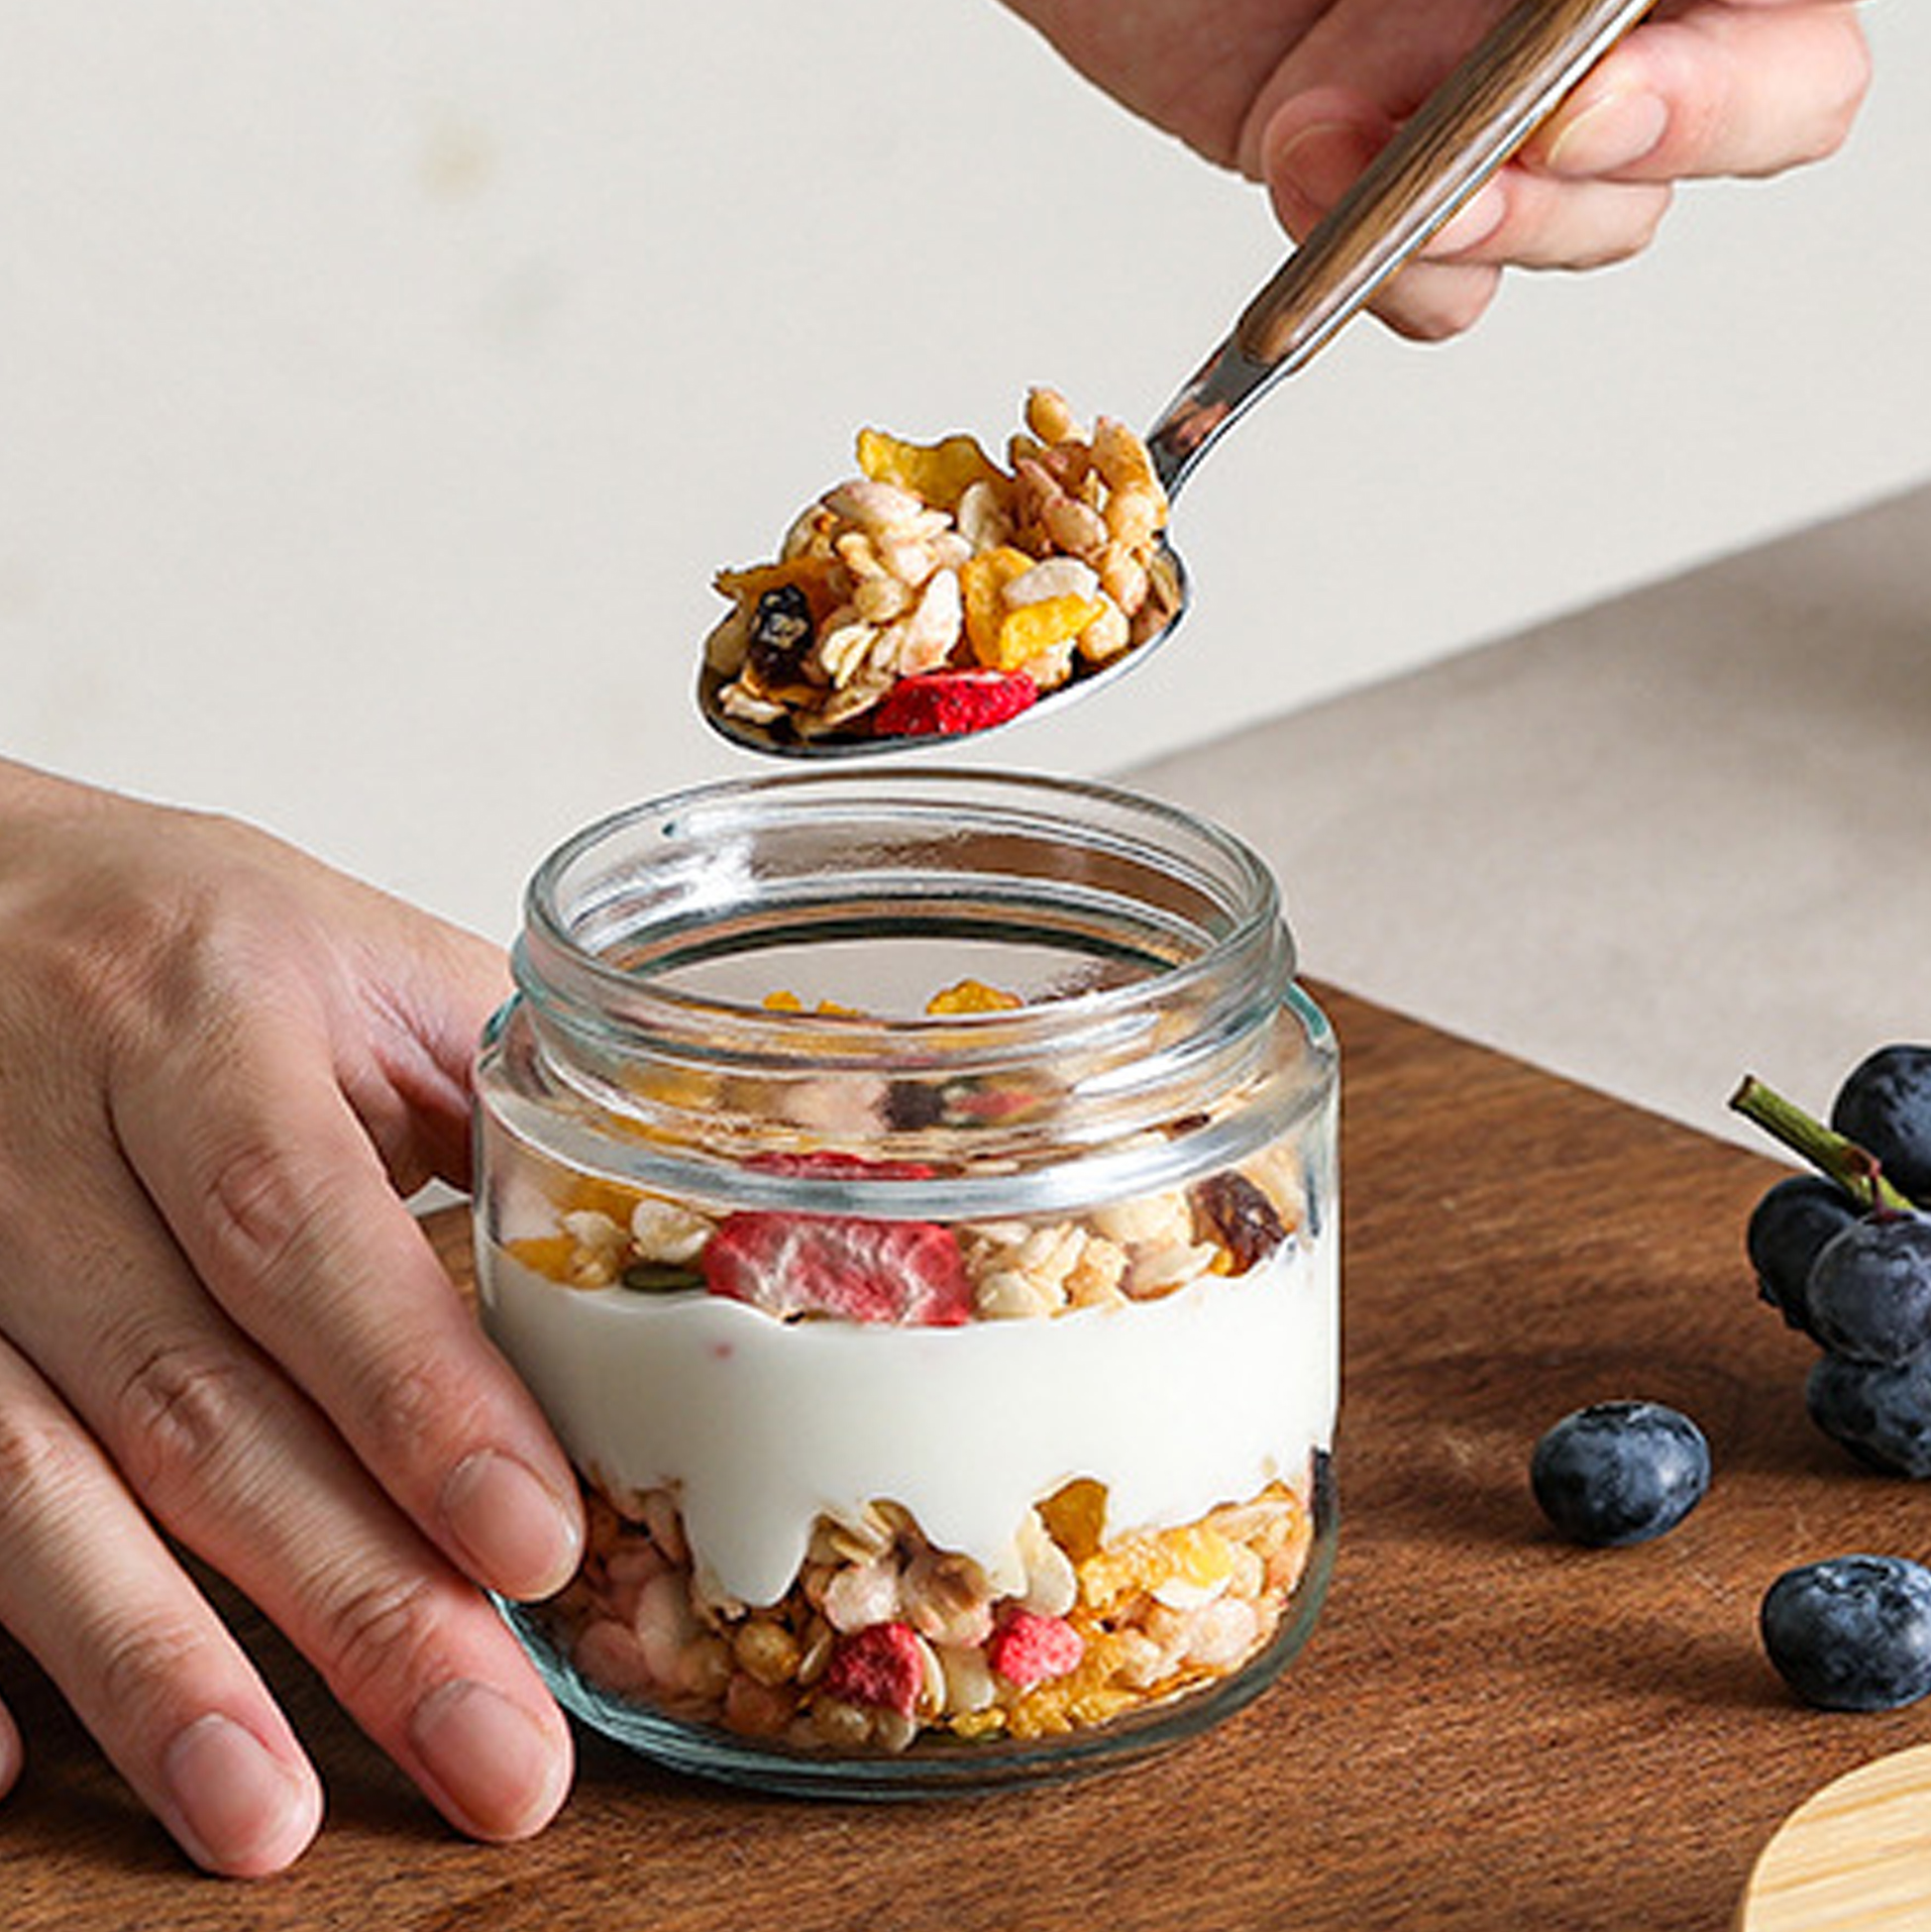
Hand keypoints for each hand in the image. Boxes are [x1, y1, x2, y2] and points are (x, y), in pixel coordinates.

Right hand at [0, 760, 581, 1874]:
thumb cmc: (185, 936)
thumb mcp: (350, 963)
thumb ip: (491, 1096)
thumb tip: (650, 1252)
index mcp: (196, 1018)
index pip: (301, 1223)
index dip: (415, 1393)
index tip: (534, 1547)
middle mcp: (40, 1141)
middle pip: (191, 1394)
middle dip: (347, 1592)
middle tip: (491, 1754)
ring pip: (27, 1482)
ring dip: (156, 1667)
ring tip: (269, 1824)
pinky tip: (32, 1773)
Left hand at [1004, 0, 1869, 336]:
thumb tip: (1616, 15)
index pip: (1791, 23)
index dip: (1733, 78)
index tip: (1599, 93)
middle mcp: (1587, 19)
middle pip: (1748, 124)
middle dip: (1623, 165)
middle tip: (1517, 158)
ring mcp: (1495, 103)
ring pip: (1588, 226)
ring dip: (1478, 223)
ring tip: (1344, 155)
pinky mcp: (1387, 192)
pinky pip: (1446, 292)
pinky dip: (1378, 272)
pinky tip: (1300, 169)